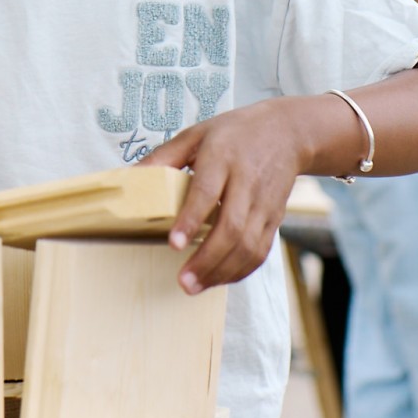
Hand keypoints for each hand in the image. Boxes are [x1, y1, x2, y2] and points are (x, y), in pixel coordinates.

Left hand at [140, 98, 309, 293]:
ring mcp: (264, 203)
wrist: (287, 131)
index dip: (191, 219)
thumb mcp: (196, 134)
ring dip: (222, 271)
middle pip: (232, 227)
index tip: (174, 244)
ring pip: (249, 245)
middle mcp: (247, 182)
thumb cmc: (235, 133)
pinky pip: (260, 251)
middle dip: (207, 259)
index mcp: (223, 157)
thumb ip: (164, 156)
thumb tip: (131, 178)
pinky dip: (240, 270)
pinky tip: (218, 279)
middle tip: (183, 281)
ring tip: (195, 286)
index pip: (207, 191)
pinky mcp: (275, 218)